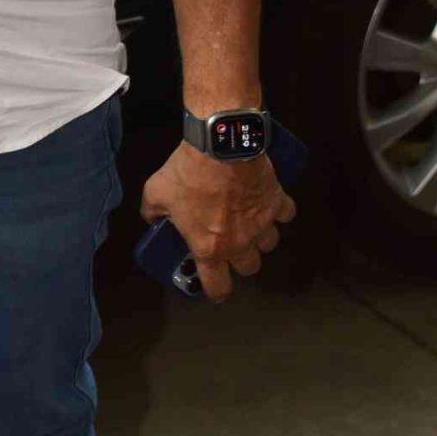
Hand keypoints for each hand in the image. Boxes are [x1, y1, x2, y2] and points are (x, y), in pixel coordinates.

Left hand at [139, 144, 294, 303]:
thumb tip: (151, 218)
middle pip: (249, 267)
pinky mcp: (277, 201)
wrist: (220, 144)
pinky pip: (286, 214)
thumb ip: (152, 212)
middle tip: (230, 246)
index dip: (216, 291)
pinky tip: (270, 203)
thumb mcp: (156, 193)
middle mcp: (240, 242)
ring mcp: (262, 223)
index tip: (215, 288)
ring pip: (269, 244)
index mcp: (210, 247)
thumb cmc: (187, 173)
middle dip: (240, 261)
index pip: (218, 286)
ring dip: (260, 238)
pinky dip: (279, 211)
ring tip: (250, 224)